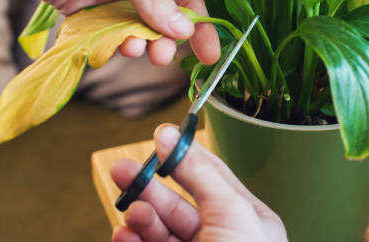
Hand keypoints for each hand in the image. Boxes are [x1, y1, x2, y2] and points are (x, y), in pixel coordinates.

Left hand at [0, 0, 219, 65]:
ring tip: (136, 49)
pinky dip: (110, 43)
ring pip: (131, 28)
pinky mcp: (79, 5)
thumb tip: (183, 31)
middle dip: (164, 39)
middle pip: (158, 17)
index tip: (209, 54)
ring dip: (137, 42)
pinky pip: (101, 31)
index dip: (198, 25)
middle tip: (163, 57)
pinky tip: (114, 47)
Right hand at [110, 125, 286, 241]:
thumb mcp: (231, 213)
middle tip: (122, 168)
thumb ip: (199, 174)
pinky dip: (132, 241)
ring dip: (141, 215)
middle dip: (150, 185)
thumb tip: (171, 136)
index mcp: (246, 220)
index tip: (160, 136)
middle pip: (179, 202)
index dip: (185, 155)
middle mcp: (221, 239)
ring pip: (160, 229)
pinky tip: (124, 234)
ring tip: (130, 209)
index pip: (212, 176)